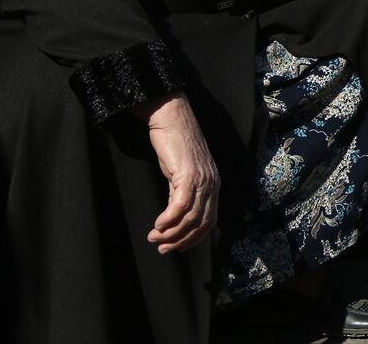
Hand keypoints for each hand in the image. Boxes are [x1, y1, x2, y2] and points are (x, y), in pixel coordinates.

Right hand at [136, 94, 218, 254]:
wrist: (171, 119)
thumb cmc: (174, 145)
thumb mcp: (180, 174)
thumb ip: (181, 195)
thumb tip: (173, 220)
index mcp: (213, 184)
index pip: (209, 221)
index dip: (193, 239)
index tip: (176, 248)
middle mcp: (212, 183)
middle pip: (201, 223)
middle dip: (181, 240)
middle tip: (162, 248)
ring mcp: (203, 178)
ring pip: (191, 217)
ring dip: (171, 233)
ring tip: (154, 238)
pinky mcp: (189, 174)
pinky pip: (180, 205)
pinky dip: (169, 219)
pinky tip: (157, 225)